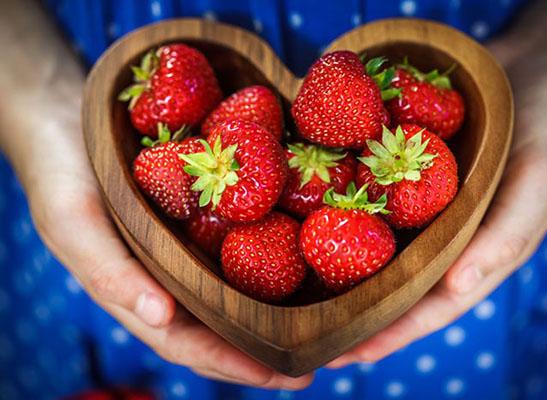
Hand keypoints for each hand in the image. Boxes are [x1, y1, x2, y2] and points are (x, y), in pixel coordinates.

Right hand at [18, 103, 312, 388]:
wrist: (67, 116)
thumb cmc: (62, 175)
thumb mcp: (74, 222)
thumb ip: (109, 271)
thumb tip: (160, 319)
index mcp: (142, 293)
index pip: (192, 343)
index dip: (237, 365)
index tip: (287, 377)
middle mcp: (173, 276)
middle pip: (227, 320)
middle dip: (273, 342)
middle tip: (331, 352)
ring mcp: (191, 244)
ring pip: (240, 283)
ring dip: (282, 301)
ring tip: (332, 312)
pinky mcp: (206, 211)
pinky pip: (244, 234)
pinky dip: (274, 248)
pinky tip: (309, 244)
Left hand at [326, 23, 546, 367]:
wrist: (528, 67)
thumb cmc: (545, 127)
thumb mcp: (540, 181)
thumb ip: (507, 235)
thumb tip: (459, 290)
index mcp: (476, 252)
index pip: (431, 306)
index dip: (391, 334)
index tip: (345, 356)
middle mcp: (441, 236)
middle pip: (393, 285)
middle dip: (353, 313)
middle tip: (305, 338)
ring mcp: (418, 208)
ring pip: (374, 249)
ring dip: (337, 271)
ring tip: (294, 295)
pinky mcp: (399, 175)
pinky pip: (366, 199)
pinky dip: (339, 214)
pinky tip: (303, 221)